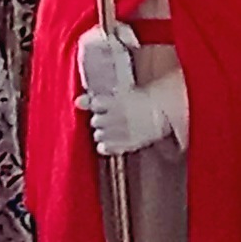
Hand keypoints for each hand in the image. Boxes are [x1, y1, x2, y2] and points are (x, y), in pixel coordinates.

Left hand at [74, 27, 179, 155]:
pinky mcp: (127, 144)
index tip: (106, 105)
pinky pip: (104, 148)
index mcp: (118, 101)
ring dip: (104, 132)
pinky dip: (106, 145)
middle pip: (96, 121)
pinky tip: (113, 140)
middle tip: (113, 117)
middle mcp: (118, 117)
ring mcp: (122, 132)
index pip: (95, 104)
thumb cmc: (141, 101)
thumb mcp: (120, 93)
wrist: (163, 114)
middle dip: (101, 119)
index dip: (99, 106)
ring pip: (98, 135)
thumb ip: (94, 99)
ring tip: (115, 128)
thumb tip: (76, 102)